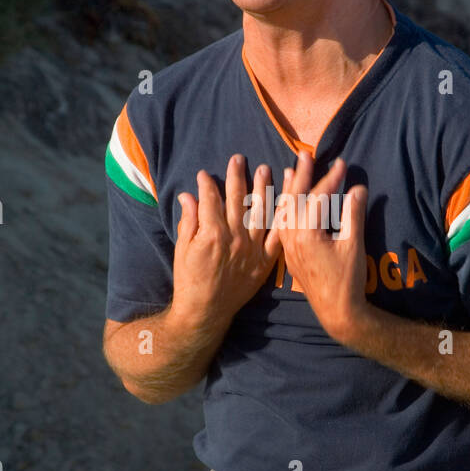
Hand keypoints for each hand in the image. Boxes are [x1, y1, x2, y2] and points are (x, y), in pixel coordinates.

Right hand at [172, 155, 281, 325]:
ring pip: (260, 212)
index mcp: (211, 234)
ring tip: (265, 170)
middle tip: (238, 159)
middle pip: (236, 200)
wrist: (206, 311)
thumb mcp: (182, 249)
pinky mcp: (265, 261)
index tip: (204, 174)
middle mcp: (234, 238)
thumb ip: (189, 221)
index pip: (210, 200)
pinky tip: (287, 201)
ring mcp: (252, 249)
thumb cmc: (190, 281)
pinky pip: (278, 235)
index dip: (207, 184)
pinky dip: (283, 217)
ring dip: (263, 189)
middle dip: (236, 177)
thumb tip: (188, 195)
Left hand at [272, 150, 368, 343]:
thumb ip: (353, 215)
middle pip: (294, 200)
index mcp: (306, 233)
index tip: (341, 163)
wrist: (336, 312)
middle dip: (301, 176)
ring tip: (288, 171)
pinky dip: (283, 210)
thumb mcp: (353, 245)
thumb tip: (358, 188)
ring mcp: (288, 246)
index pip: (317, 198)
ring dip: (288, 191)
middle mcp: (292, 238)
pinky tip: (285, 204)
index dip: (330, 179)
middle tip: (306, 155)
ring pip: (284, 212)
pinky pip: (281, 225)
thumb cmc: (347, 280)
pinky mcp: (289, 254)